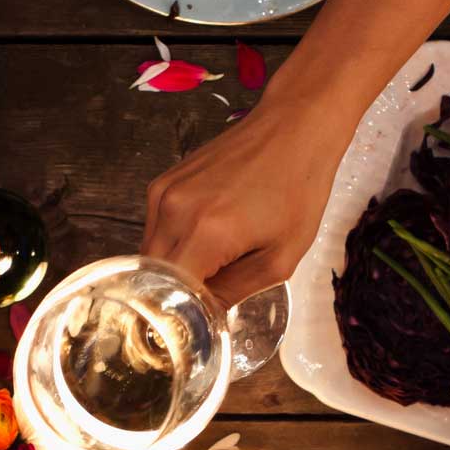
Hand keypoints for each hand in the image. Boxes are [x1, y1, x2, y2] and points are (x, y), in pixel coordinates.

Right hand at [142, 94, 355, 305]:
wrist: (294, 127)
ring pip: (151, 252)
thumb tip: (206, 314)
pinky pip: (156, 227)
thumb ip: (236, 291)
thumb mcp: (281, 257)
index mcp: (205, 233)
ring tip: (213, 264)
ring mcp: (163, 192)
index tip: (199, 323)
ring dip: (174, 267)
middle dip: (175, 294)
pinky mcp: (163, 181)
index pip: (168, 293)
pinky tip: (208, 237)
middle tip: (207, 300)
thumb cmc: (298, 189)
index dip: (180, 314)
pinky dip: (175, 242)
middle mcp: (173, 210)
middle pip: (152, 275)